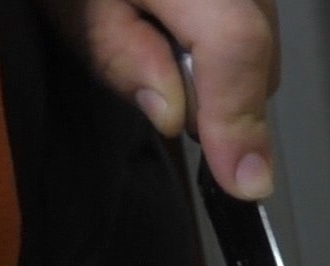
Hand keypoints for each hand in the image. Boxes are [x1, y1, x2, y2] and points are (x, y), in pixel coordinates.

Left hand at [36, 0, 280, 199]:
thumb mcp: (70, 6)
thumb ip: (120, 56)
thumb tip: (177, 118)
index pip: (236, 41)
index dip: (240, 117)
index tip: (244, 183)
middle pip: (257, 39)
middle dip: (226, 92)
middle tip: (163, 97)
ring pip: (259, 29)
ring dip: (222, 65)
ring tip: (155, 46)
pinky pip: (248, 12)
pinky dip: (220, 38)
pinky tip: (171, 30)